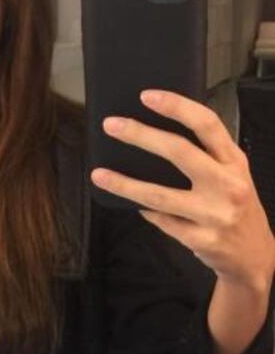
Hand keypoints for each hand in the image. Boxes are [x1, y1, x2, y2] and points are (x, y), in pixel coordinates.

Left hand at [91, 89, 274, 291]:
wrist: (256, 257)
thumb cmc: (235, 205)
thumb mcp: (231, 174)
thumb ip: (204, 154)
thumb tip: (152, 133)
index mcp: (234, 161)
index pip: (207, 124)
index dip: (176, 106)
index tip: (146, 96)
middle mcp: (228, 184)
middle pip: (179, 152)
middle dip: (140, 135)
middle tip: (111, 125)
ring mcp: (215, 214)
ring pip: (159, 195)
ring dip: (124, 184)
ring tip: (98, 175)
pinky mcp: (202, 239)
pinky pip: (160, 220)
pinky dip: (143, 210)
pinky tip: (133, 204)